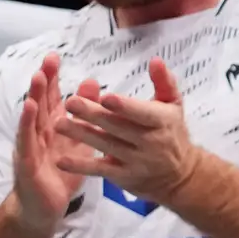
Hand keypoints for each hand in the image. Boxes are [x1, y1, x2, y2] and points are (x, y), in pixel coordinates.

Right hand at [6, 51, 80, 218]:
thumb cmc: (59, 175)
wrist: (43, 209)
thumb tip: (92, 84)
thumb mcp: (77, 144)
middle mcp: (38, 133)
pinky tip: (30, 109)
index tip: (55, 57)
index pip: (51, 99)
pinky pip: (26, 141)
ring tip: (39, 77)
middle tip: (49, 59)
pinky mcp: (26, 163)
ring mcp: (30, 147)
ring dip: (34, 96)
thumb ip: (84, 117)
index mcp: (51, 128)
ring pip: (32, 118)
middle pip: (41, 103)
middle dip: (44, 81)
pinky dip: (27, 124)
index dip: (52, 79)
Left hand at [61, 56, 205, 204]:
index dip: (125, 107)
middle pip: (118, 128)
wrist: (179, 176)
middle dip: (93, 115)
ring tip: (58, 124)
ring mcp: (136, 162)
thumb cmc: (171, 133)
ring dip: (81, 135)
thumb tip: (156, 60)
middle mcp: (150, 143)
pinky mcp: (123, 177)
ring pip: (106, 146)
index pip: (143, 114)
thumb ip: (164, 82)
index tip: (105, 98)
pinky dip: (81, 166)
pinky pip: (100, 171)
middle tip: (70, 102)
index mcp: (162, 122)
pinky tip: (61, 161)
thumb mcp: (174, 106)